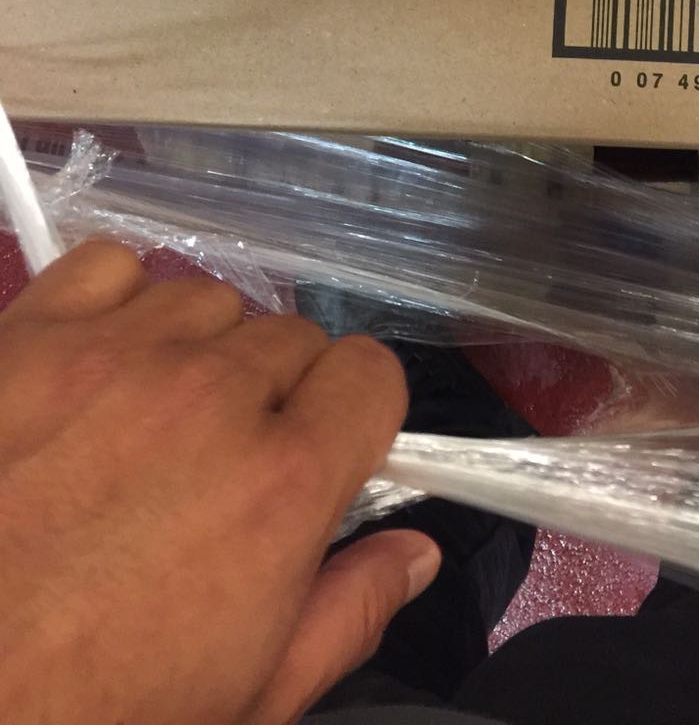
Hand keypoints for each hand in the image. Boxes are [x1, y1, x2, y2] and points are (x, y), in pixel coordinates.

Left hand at [0, 241, 440, 724]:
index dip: (356, 416)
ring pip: (207, 300)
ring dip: (196, 349)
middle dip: (274, 394)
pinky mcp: (26, 338)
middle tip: (220, 464)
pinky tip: (97, 367)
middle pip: (291, 337)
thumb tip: (413, 556)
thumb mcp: (242, 703)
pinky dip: (114, 304)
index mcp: (279, 485)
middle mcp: (209, 398)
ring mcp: (113, 357)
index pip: (372, 374)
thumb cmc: (80, 714)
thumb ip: (344, 616)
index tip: (328, 450)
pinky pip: (108, 266)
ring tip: (150, 419)